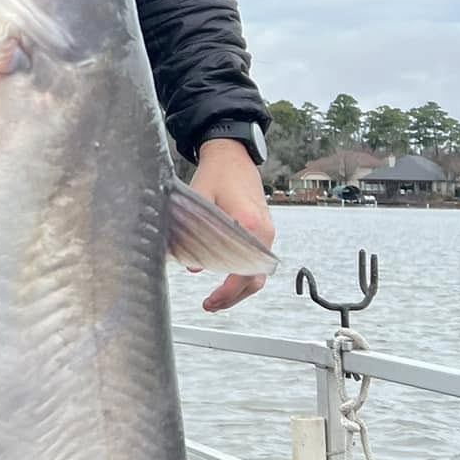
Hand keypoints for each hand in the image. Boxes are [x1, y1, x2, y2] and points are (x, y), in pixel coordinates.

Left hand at [190, 141, 274, 312]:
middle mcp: (263, 232)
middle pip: (255, 277)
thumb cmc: (216, 173)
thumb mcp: (199, 200)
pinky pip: (256, 260)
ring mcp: (266, 232)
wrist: (233, 154)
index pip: (245, 270)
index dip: (228, 291)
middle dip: (233, 297)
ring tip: (216, 299)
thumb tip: (193, 267)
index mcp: (250, 224)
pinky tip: (225, 279)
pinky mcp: (262, 230)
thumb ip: (195, 233)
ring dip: (239, 288)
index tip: (212, 300)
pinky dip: (243, 274)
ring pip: (258, 271)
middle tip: (210, 305)